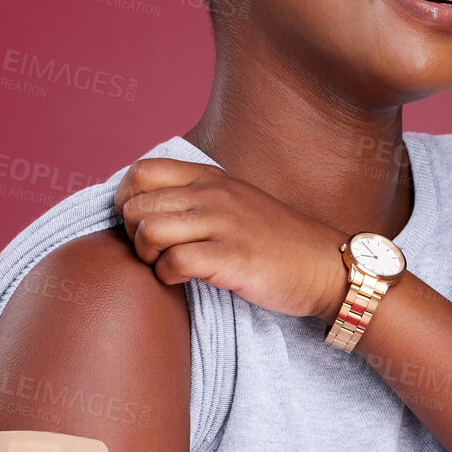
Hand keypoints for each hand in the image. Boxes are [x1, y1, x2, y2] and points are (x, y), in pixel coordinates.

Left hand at [112, 158, 348, 320]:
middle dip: (132, 234)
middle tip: (152, 252)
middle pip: (137, 205)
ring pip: (150, 231)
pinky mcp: (233, 257)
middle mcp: (214, 194)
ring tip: (165, 266)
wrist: (324, 265)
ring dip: (147, 256)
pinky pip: (174, 262)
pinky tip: (183, 280)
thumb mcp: (234, 202)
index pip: (142, 172)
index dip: (127, 200)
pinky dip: (167, 276)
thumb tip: (142, 207)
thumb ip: (194, 198)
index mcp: (210, 177)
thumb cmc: (275, 241)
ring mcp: (224, 224)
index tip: (140, 224)